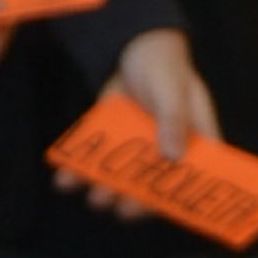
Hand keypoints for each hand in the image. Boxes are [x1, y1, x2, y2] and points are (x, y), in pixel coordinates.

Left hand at [59, 28, 216, 216]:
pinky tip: (64, 181)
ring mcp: (137, 153)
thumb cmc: (164, 67)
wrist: (132, 49)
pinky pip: (96, 164)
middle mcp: (166, 157)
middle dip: (136, 202)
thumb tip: (173, 156)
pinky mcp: (111, 145)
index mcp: (193, 146)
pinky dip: (79, 173)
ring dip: (108, 193)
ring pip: (122, 181)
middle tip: (122, 209)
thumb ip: (173, 118)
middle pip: (154, 189)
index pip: (191, 181)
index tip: (158, 209)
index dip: (177, 199)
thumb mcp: (171, 89)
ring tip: (95, 197)